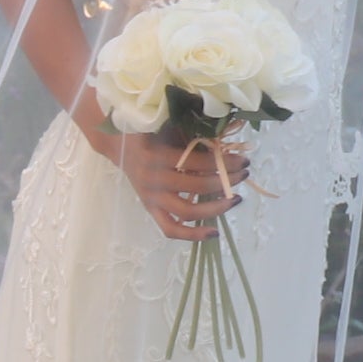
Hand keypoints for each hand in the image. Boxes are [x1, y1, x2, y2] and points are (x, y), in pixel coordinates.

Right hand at [108, 128, 248, 241]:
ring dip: (216, 208)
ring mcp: (151, 198)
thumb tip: (228, 145)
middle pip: (197, 187)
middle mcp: (153, 180)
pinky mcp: (150, 209)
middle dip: (226, 181)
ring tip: (235, 199)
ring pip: (187, 212)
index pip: (199, 163)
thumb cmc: (148, 132)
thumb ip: (192, 136)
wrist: (118, 144)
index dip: (225, 162)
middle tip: (244, 174)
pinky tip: (214, 232)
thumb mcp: (168, 126)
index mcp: (158, 155)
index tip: (244, 159)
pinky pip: (170, 229)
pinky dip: (192, 235)